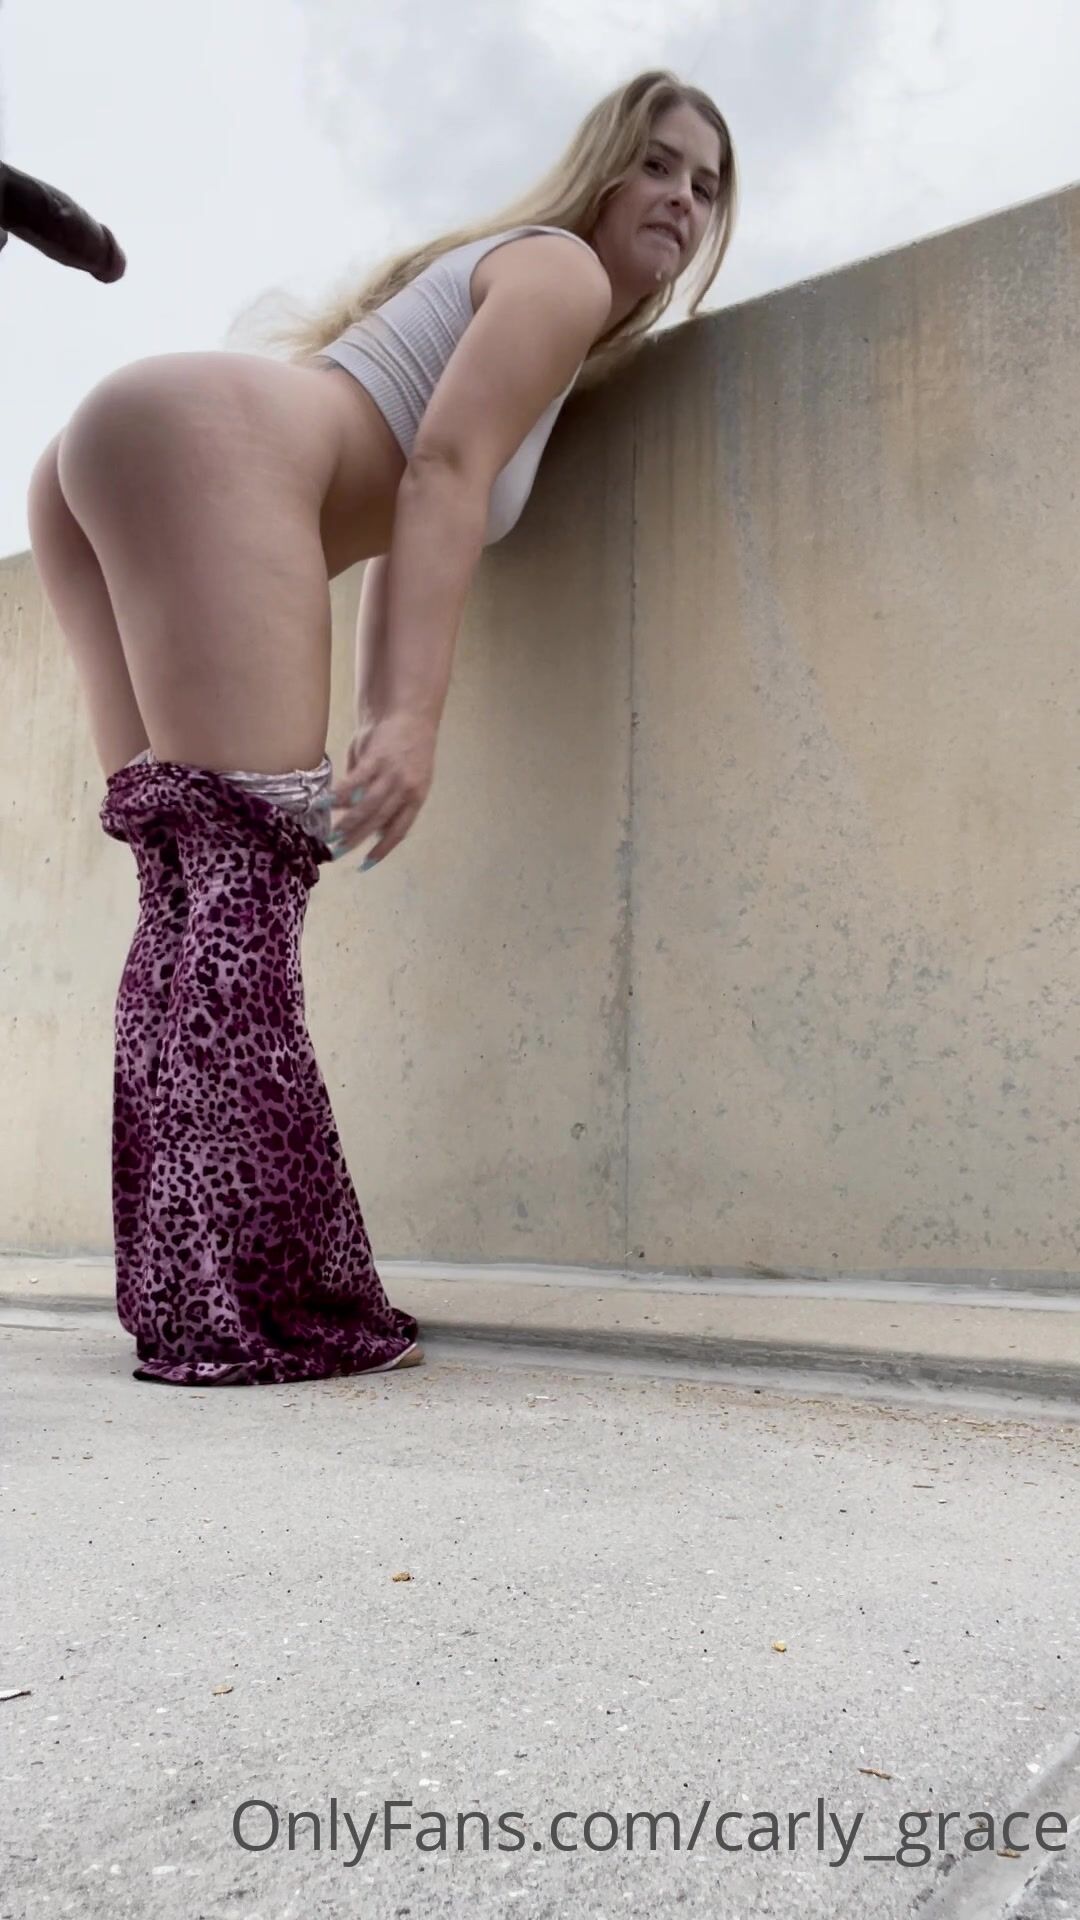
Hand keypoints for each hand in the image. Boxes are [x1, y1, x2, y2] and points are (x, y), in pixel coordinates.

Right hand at [319, 712, 436, 867]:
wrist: (410, 713)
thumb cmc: (404, 746)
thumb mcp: (405, 777)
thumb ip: (387, 799)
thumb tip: (369, 821)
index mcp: (416, 797)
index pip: (399, 830)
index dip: (383, 849)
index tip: (366, 864)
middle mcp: (406, 789)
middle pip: (379, 821)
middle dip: (357, 839)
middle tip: (338, 852)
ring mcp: (391, 775)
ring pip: (367, 807)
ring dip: (347, 823)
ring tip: (331, 835)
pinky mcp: (375, 759)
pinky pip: (354, 783)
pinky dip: (339, 796)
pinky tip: (326, 804)